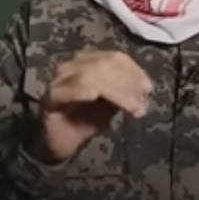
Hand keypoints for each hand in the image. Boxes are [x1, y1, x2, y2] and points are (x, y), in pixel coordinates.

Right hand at [37, 51, 151, 161]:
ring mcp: (59, 81)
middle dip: (127, 83)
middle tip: (141, 104)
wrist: (60, 143)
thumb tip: (144, 88)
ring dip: (115, 91)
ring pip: (90, 76)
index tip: (148, 89)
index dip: (133, 70)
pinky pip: (66, 91)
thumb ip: (124, 92)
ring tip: (130, 108)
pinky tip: (94, 95)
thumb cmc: (84, 120)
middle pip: (104, 65)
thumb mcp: (111, 105)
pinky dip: (80, 91)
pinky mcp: (50, 99)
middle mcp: (72, 66)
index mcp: (88, 62)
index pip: (114, 57)